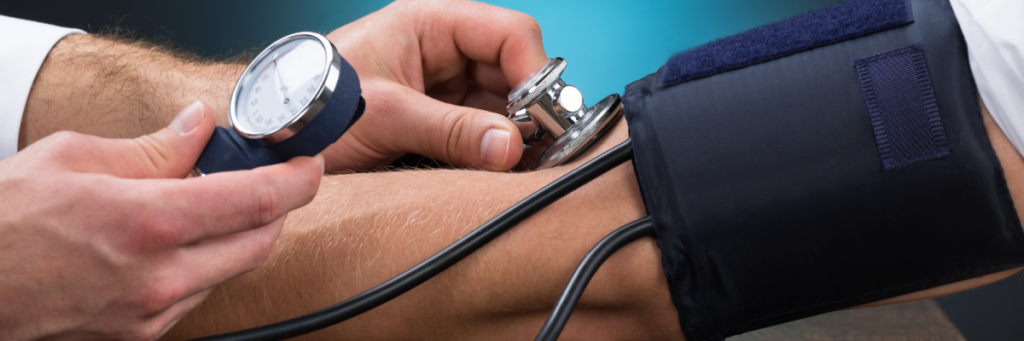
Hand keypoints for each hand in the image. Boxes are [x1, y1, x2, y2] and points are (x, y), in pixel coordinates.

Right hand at [0, 101, 322, 340]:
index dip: (296, 180)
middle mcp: (158, 277)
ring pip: (230, 272)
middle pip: (259, 242)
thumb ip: (153, 149)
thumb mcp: (72, 160)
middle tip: (271, 181)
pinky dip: (204, 266)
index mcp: (146, 222)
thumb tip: (199, 128)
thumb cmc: (4, 222)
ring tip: (209, 207)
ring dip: (237, 238)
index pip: (255, 201)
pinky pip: (197, 296)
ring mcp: (150, 313)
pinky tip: (178, 244)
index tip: (309, 165)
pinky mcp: (139, 335)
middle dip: (276, 208)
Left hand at [323, 0, 548, 171]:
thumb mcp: (385, 116)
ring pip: (501, 103)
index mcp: (429, 23)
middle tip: (541, 149)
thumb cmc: (310, 103)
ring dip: (515, 133)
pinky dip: (494, 148)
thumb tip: (510, 146)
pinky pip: (480, 128)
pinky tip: (501, 168)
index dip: (533, 72)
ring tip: (522, 165)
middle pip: (512, 70)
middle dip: (528, 108)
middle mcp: (441, 49)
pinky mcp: (434, 117)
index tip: (543, 117)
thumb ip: (452, 131)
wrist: (270, 133)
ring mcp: (440, 84)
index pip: (508, 34)